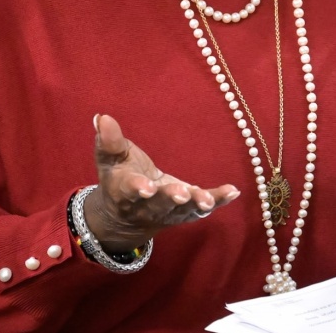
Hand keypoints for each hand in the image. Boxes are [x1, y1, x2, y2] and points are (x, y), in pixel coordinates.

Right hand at [84, 114, 239, 251]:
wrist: (125, 217)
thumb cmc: (119, 178)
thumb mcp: (111, 160)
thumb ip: (109, 141)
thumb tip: (102, 117)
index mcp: (125, 192)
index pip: (130, 190)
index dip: (138, 189)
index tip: (146, 187)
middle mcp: (148, 206)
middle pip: (160, 203)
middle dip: (171, 198)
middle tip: (181, 193)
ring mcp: (169, 212)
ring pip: (183, 210)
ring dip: (196, 204)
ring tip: (207, 200)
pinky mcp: (186, 212)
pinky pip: (202, 208)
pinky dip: (218, 200)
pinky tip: (232, 190)